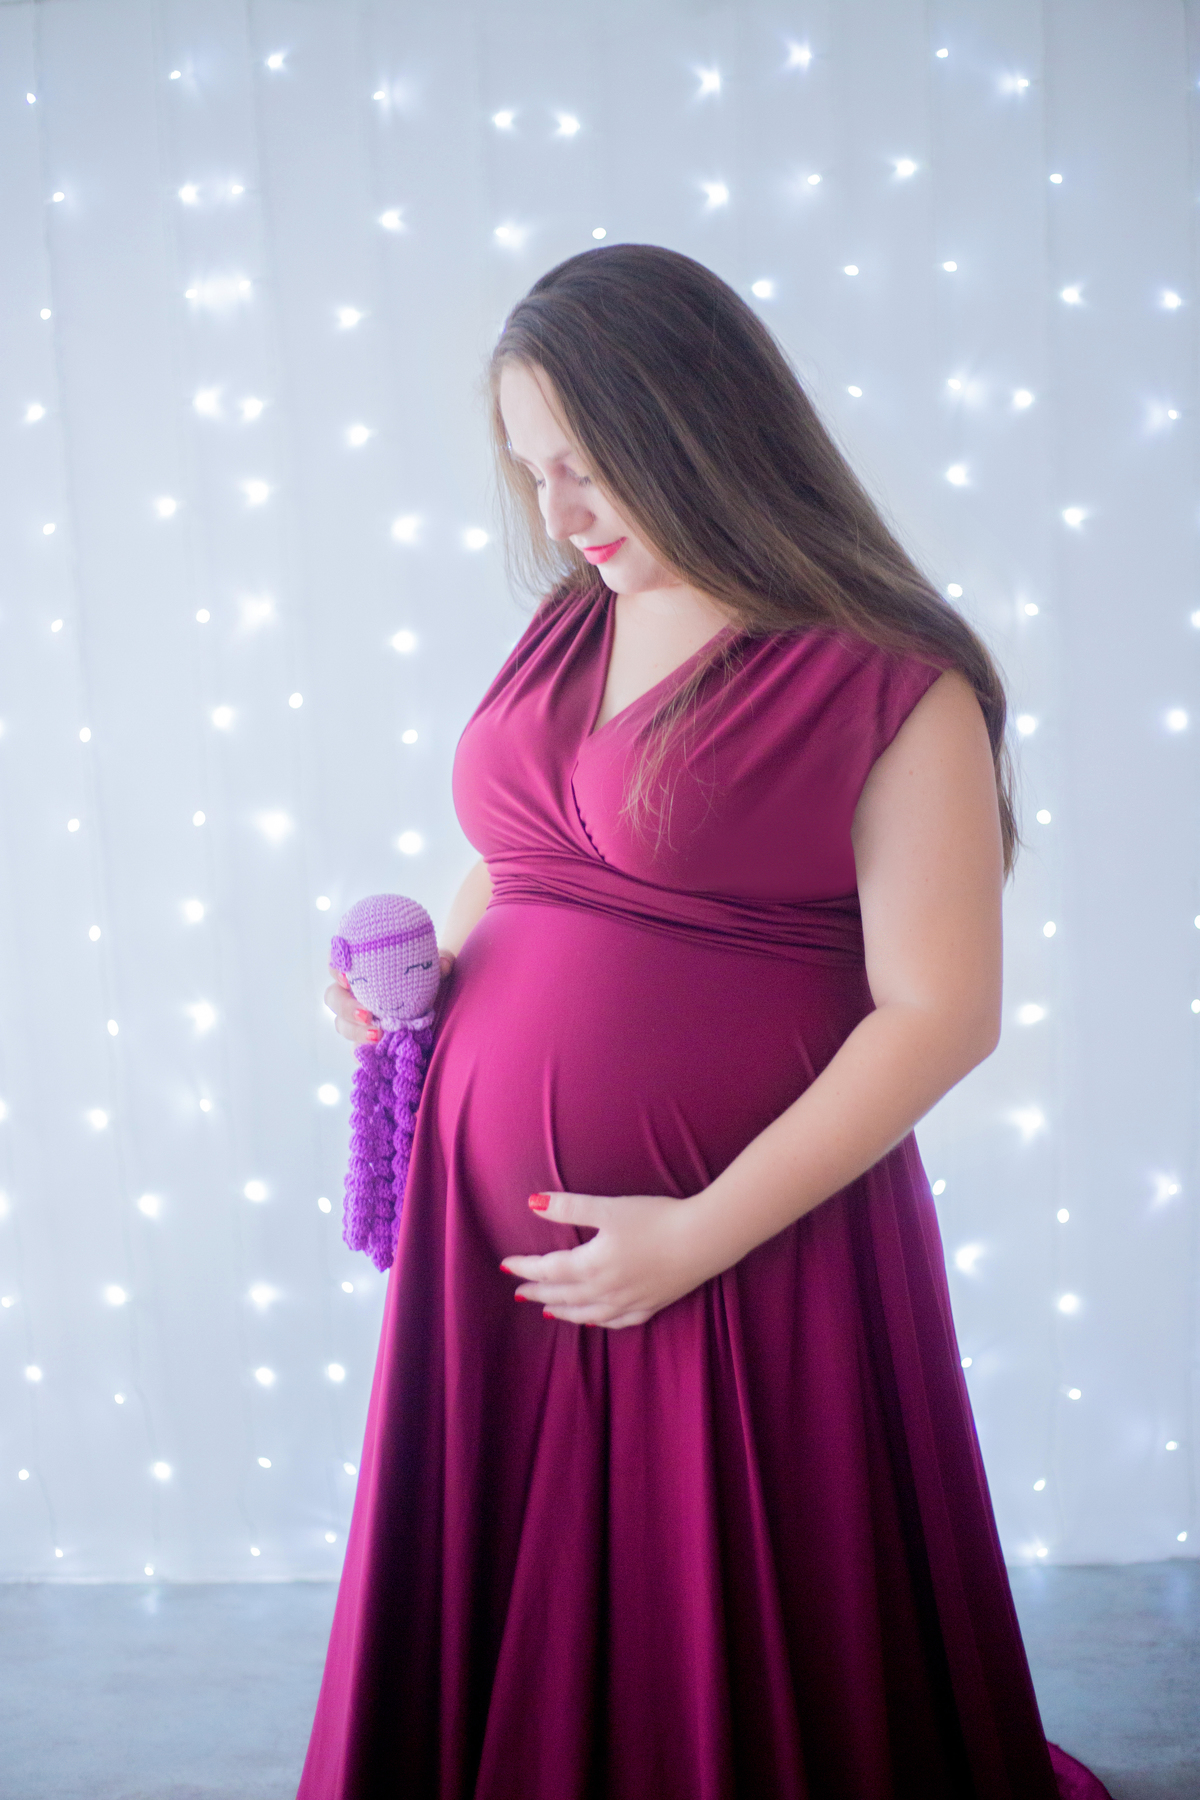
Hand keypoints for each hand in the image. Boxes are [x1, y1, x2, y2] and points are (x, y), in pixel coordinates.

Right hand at [324, 947, 453, 1045]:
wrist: (438, 1000)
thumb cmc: (425, 976)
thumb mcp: (433, 966)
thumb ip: (439, 958)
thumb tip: (444, 963)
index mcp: (361, 970)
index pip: (338, 965)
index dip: (336, 969)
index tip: (346, 976)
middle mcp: (354, 993)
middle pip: (333, 998)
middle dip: (345, 1007)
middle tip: (367, 1014)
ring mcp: (359, 1019)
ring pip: (342, 1025)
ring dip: (356, 1031)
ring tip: (378, 1035)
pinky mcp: (368, 1041)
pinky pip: (356, 1051)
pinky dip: (362, 1054)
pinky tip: (375, 1056)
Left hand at [500, 1190, 716, 1328]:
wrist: (703, 1240)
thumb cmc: (655, 1219)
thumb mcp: (608, 1208)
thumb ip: (569, 1208)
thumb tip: (532, 1203)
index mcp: (591, 1265)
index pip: (548, 1270)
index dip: (526, 1268)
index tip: (507, 1266)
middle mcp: (605, 1290)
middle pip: (564, 1295)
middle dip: (539, 1292)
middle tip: (519, 1292)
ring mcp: (629, 1301)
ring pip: (587, 1313)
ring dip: (565, 1311)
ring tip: (549, 1310)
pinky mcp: (651, 1304)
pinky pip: (618, 1321)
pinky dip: (601, 1321)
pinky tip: (596, 1320)